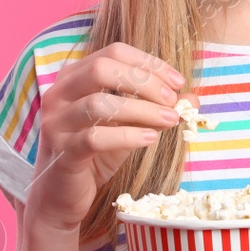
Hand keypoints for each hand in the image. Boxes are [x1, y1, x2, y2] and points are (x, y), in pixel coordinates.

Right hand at [26, 42, 190, 232]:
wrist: (62, 198)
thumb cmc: (95, 156)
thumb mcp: (129, 127)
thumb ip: (156, 108)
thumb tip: (193, 98)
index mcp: (74, 77)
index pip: (113, 52)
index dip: (149, 63)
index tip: (178, 81)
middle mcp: (59, 94)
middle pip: (102, 68)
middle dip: (144, 82)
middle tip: (172, 100)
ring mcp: (56, 123)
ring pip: (99, 103)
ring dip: (142, 110)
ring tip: (171, 120)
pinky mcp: (61, 152)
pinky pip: (94, 138)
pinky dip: (127, 136)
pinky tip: (150, 139)